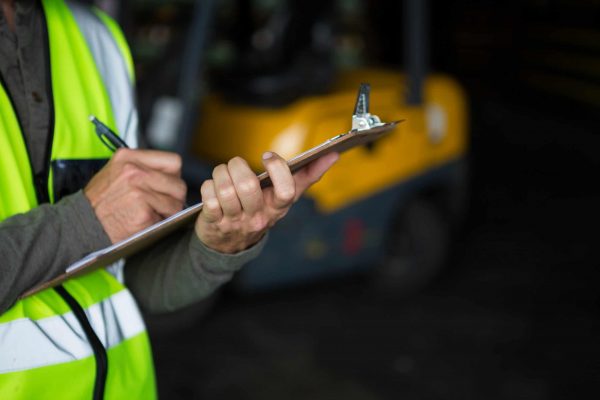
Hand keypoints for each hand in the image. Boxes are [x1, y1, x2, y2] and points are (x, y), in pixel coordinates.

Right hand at [85, 149, 186, 242]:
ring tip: (151, 215)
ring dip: (167, 213)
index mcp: (128, 157)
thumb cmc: (98, 202)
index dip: (174, 177)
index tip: (167, 186)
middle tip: (161, 206)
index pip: (173, 162)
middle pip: (178, 184)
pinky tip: (144, 223)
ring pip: (175, 203)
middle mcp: (134, 171)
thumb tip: (171, 177)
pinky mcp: (142, 212)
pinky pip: (166, 219)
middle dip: (174, 198)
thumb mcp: (116, 173)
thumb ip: (142, 169)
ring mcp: (138, 191)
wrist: (79, 224)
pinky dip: (159, 225)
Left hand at [195, 151, 338, 253]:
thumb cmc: (260, 210)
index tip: (267, 156)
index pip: (286, 192)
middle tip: (236, 164)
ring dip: (220, 173)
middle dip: (237, 166)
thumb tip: (333, 154)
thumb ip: (307, 176)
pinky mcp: (214, 223)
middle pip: (248, 187)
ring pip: (225, 189)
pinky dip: (208, 186)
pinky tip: (213, 188)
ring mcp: (236, 222)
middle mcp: (259, 217)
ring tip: (223, 173)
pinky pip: (208, 197)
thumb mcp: (283, 198)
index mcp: (278, 208)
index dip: (277, 169)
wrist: (229, 243)